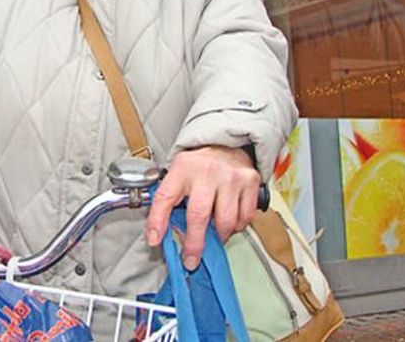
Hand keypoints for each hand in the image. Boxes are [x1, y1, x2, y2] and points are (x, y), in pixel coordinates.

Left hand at [145, 145, 260, 269]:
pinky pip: (244, 218)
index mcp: (183, 168)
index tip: (154, 240)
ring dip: (219, 235)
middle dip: (194, 243)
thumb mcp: (178, 174)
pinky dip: (236, 227)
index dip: (157, 221)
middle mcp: (207, 171)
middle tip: (191, 259)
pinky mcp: (250, 182)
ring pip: (225, 221)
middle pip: (199, 215)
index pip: (165, 197)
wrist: (227, 144)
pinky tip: (229, 221)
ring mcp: (230, 176)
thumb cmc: (199, 165)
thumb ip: (171, 199)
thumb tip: (162, 233)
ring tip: (214, 234)